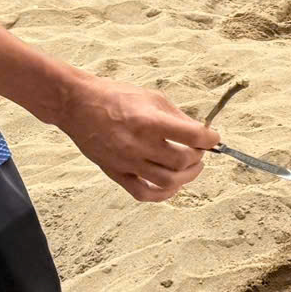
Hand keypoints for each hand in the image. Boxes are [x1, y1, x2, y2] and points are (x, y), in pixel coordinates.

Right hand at [52, 75, 215, 201]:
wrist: (77, 105)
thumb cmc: (116, 96)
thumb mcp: (152, 97)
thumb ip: (178, 117)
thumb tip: (201, 133)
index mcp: (149, 121)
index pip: (192, 137)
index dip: (210, 139)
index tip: (213, 138)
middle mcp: (138, 144)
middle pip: (182, 162)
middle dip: (198, 157)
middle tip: (199, 151)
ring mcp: (126, 162)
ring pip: (167, 181)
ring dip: (187, 176)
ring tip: (190, 167)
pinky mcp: (115, 173)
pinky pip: (143, 193)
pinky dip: (163, 194)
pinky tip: (172, 184)